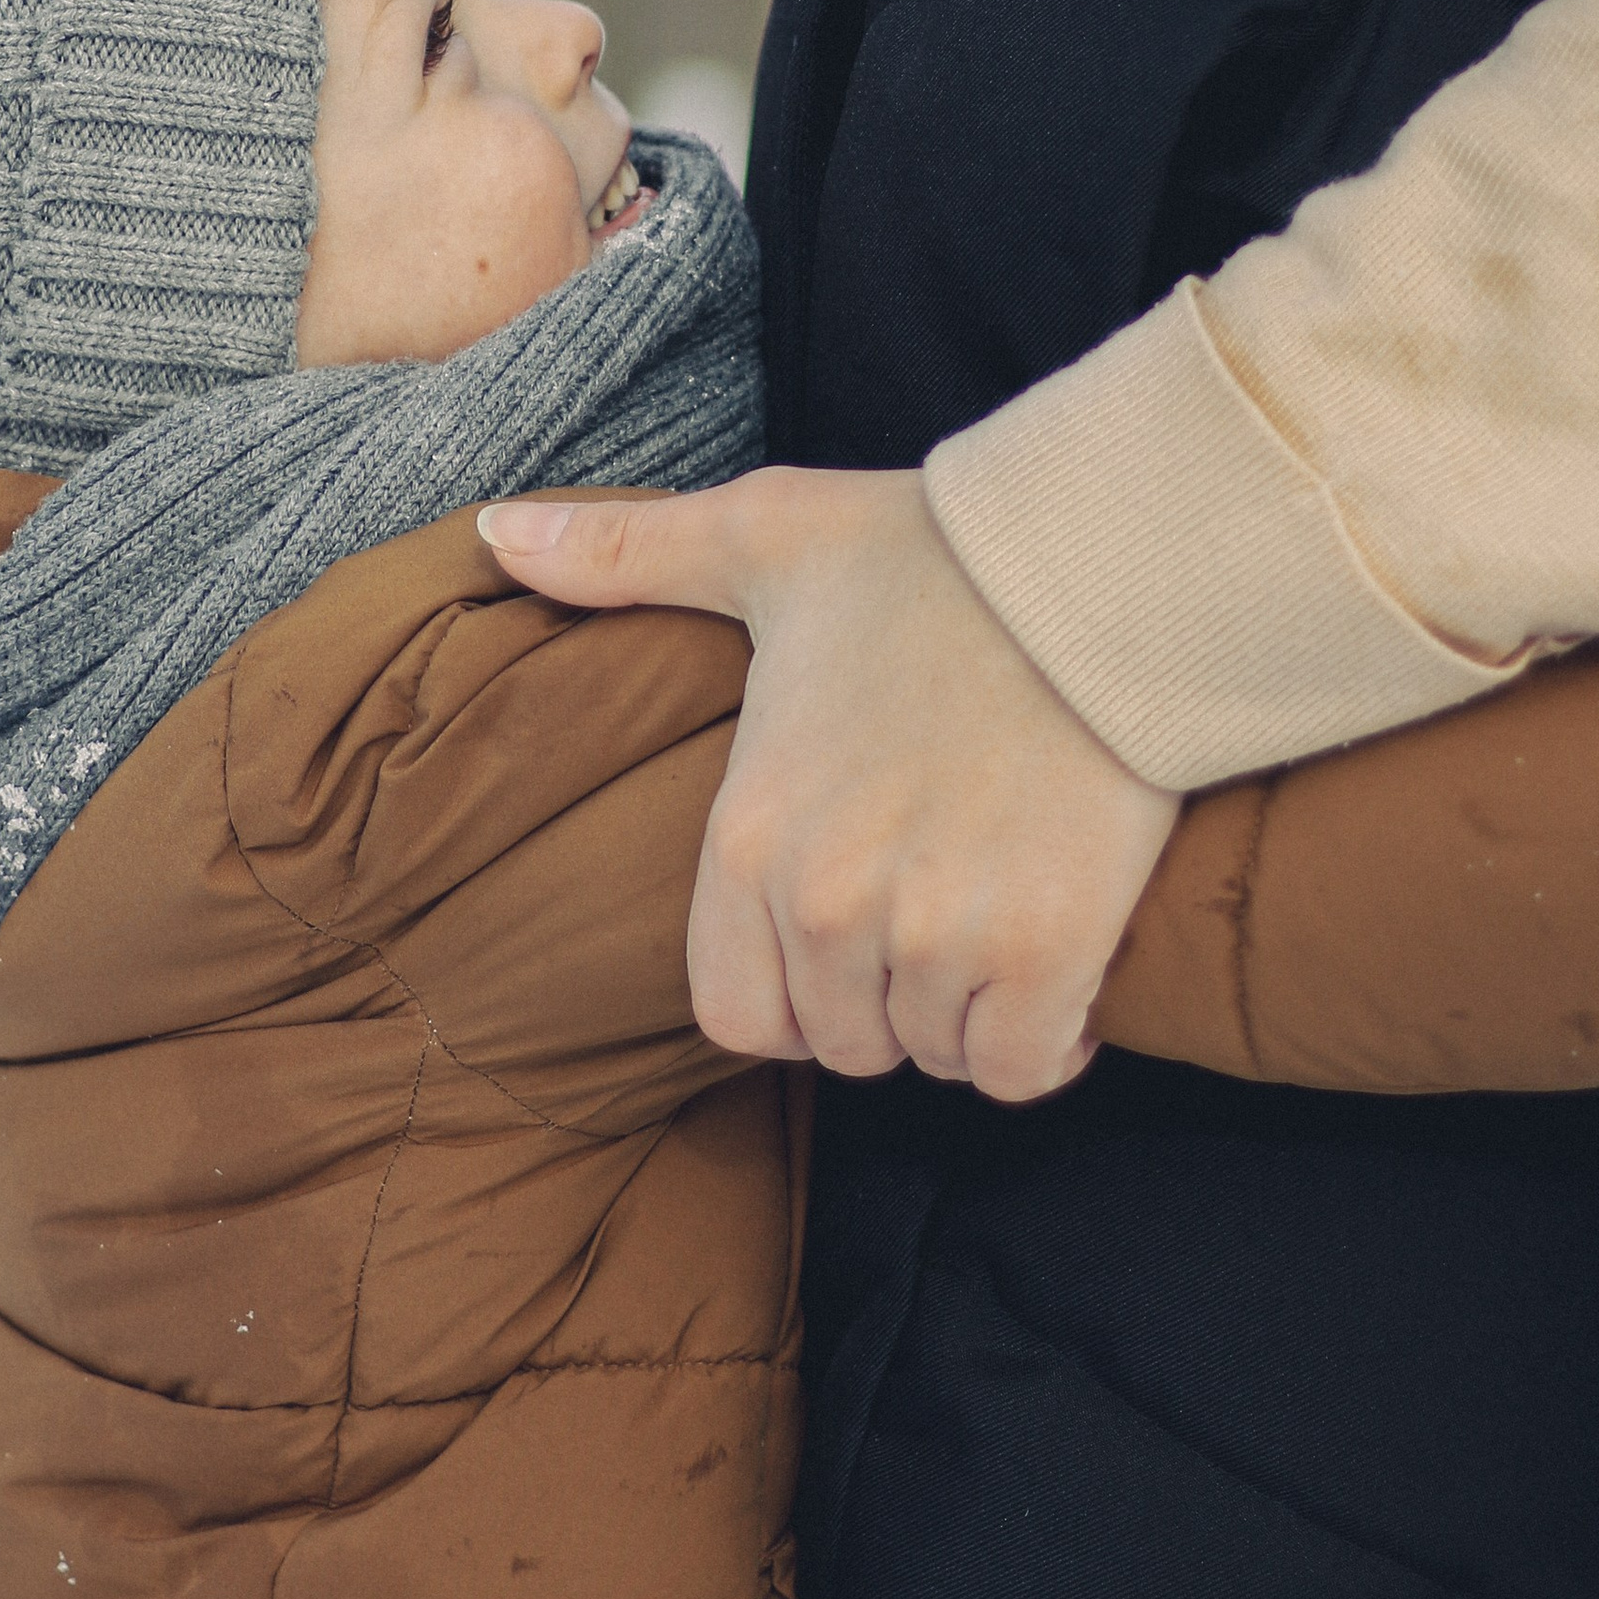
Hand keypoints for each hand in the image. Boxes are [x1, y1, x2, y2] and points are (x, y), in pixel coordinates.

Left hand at [477, 468, 1178, 1097]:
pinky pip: (1023, 1066)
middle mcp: (827, 902)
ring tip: (997, 922)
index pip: (736, 1015)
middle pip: (845, 1042)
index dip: (793, 996)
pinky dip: (1047, 1040)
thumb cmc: (932, 553)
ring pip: (935, 1055)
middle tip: (937, 914)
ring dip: (967, 1014)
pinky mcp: (1048, 949)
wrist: (1102, 558)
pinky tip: (1061, 974)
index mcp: (748, 833)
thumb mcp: (761, 536)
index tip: (846, 939)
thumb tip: (496, 532)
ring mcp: (937, 933)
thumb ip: (623, 554)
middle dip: (887, 1002)